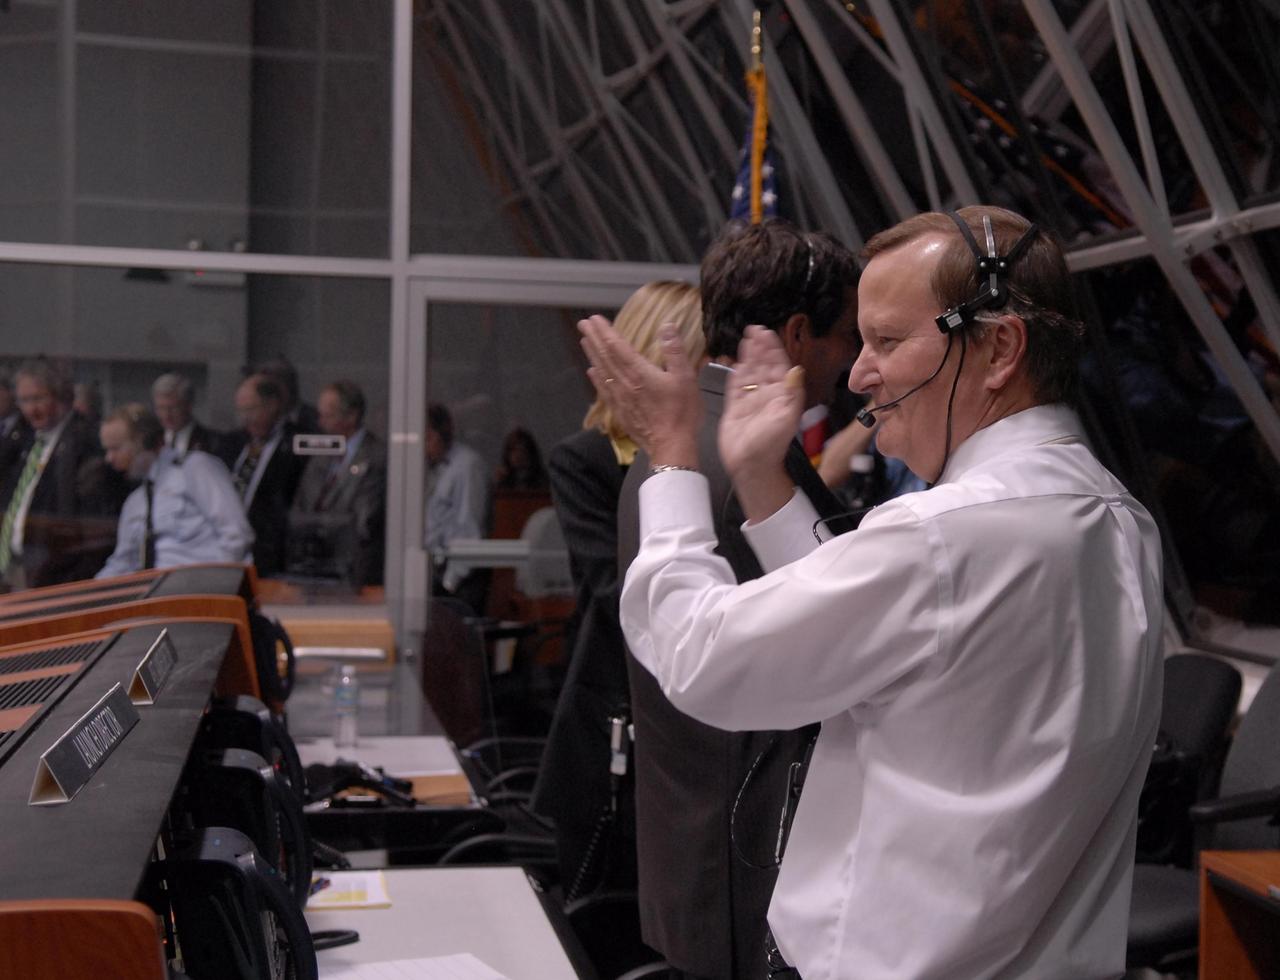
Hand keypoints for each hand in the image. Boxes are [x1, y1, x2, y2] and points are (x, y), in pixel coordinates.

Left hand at [579, 314, 700, 466]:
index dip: (605, 331)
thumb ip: (674, 351)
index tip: (594, 319)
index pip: (617, 346)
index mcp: (639, 372)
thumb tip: (667, 326)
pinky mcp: (621, 412)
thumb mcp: (685, 377)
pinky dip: (597, 379)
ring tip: (584, 342)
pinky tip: (592, 373)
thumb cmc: (681, 413)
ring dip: (592, 355)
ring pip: (602, 372)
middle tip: (583, 324)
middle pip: (605, 356)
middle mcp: (624, 383)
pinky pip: (604, 391)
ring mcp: (620, 399)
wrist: (671, 446)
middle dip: (594, 339)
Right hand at [719, 326, 805, 520]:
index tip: (768, 333)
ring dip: (749, 354)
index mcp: (781, 395)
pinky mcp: (735, 406)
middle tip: (755, 329)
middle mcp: (767, 394)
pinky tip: (736, 359)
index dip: (773, 349)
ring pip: (750, 371)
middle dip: (761, 347)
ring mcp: (751, 399)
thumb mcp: (785, 417)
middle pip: (764, 364)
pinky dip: (736, 370)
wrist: (750, 465)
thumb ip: (791, 392)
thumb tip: (796, 369)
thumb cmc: (771, 446)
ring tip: (746, 337)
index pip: (778, 365)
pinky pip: (735, 384)